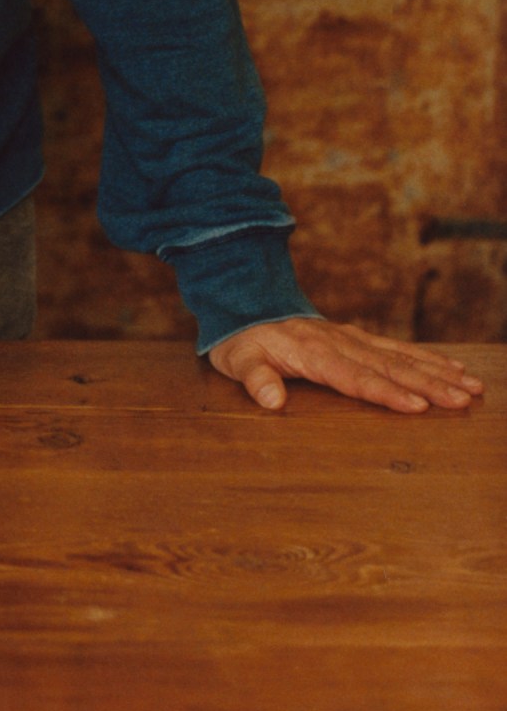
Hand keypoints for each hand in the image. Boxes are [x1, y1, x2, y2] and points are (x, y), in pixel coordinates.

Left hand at [208, 316, 484, 413]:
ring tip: (471, 386)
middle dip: (428, 384)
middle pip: (389, 367)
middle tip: (463, 399)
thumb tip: (271, 400)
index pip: (356, 377)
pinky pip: (397, 348)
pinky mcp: (357, 337)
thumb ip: (255, 379)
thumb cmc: (242, 339)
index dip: (386, 393)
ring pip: (401, 356)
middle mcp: (340, 343)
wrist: (245, 303)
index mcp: (314, 353)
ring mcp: (352, 338)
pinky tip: (453, 367)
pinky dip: (427, 357)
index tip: (418, 406)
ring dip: (437, 371)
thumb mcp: (238, 359)